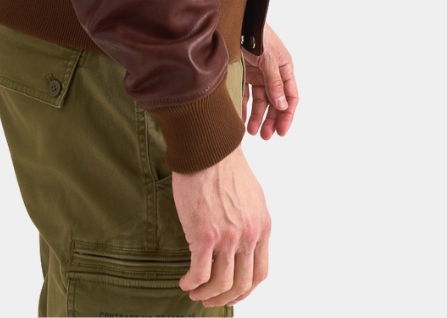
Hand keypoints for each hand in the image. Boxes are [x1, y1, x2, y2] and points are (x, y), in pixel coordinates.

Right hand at [173, 145, 271, 307]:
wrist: (207, 148)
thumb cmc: (223, 165)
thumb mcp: (250, 195)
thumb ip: (249, 221)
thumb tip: (241, 242)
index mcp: (262, 226)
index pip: (260, 272)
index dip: (245, 289)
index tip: (232, 292)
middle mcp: (249, 235)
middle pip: (241, 283)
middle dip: (225, 297)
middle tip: (210, 299)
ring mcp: (228, 237)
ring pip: (221, 283)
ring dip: (207, 294)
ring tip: (195, 292)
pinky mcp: (204, 235)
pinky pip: (199, 273)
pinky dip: (191, 283)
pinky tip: (184, 282)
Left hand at [242, 23, 298, 139]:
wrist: (235, 21)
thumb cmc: (256, 35)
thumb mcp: (268, 58)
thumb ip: (274, 82)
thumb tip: (282, 105)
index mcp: (284, 68)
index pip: (290, 96)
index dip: (287, 115)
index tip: (281, 131)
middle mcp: (272, 73)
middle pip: (275, 102)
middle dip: (271, 120)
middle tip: (265, 136)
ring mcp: (258, 74)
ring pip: (260, 101)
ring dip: (258, 117)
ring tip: (252, 132)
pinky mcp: (243, 73)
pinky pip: (245, 94)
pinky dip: (244, 107)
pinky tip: (242, 119)